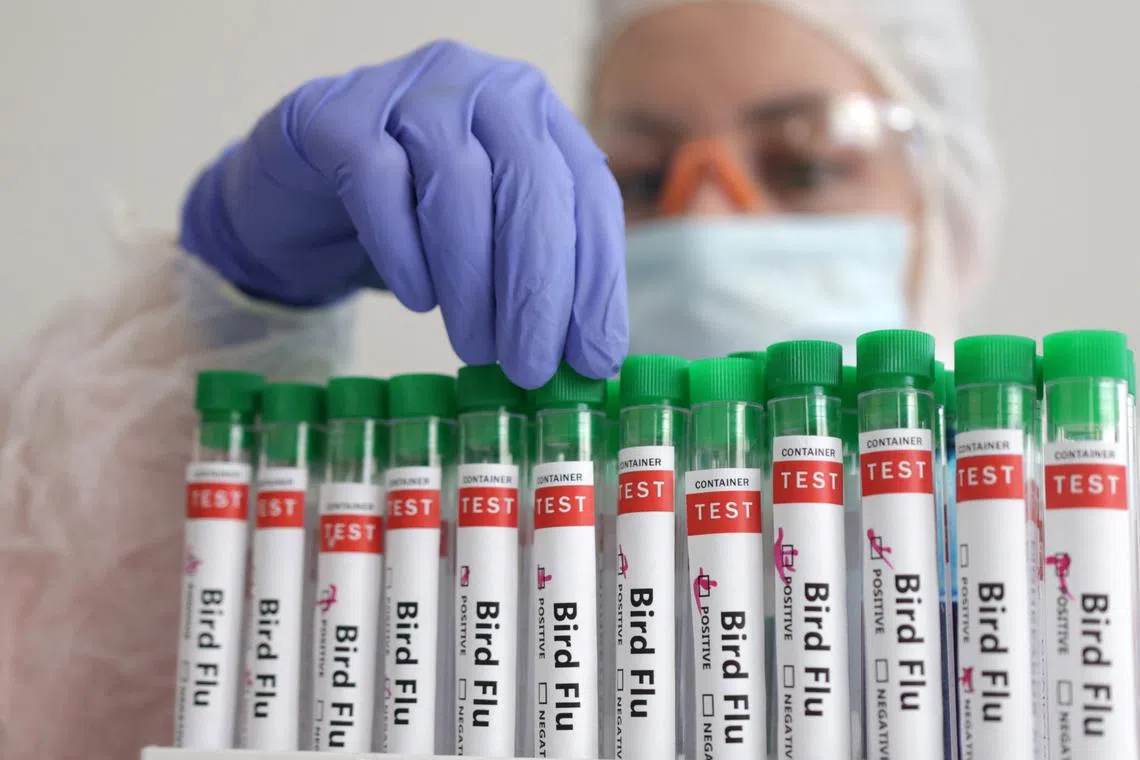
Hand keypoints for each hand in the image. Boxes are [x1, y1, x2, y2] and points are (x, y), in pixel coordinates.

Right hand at [180, 40, 626, 387]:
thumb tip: (589, 360)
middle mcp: (483, 85)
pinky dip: (405, 252)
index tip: (593, 357)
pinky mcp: (335, 114)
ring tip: (476, 349)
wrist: (299, 196)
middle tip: (529, 368)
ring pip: (457, 182)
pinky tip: (419, 301)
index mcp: (538, 115)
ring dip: (472, 282)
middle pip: (531, 183)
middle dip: (537, 289)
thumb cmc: (413, 224)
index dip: (597, 279)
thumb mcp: (490, 244)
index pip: (588, 192)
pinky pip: (378, 183)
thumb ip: (539, 279)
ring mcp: (408, 89)